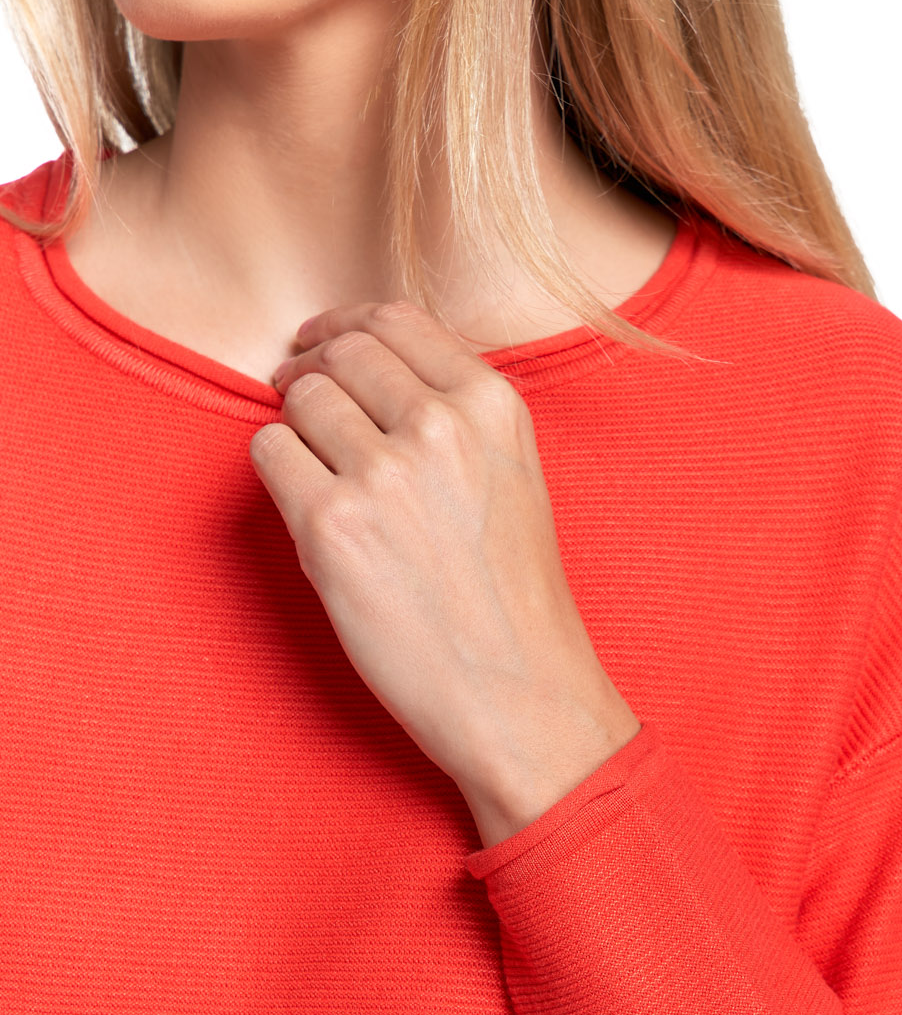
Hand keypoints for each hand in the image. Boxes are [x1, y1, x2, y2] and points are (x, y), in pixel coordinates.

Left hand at [249, 299, 640, 845]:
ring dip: (296, 430)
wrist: (520, 695)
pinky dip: (278, 475)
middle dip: (310, 372)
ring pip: (298, 401)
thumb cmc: (514, 602)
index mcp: (493, 407)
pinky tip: (311, 514)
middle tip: (296, 399)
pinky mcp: (331, 524)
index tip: (321, 345)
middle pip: (339, 354)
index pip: (395, 319)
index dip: (345, 326)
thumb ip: (456, 416)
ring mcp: (382, 473)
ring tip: (318, 476)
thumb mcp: (514, 478)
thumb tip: (365, 373)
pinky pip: (269, 454)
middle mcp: (440, 426)